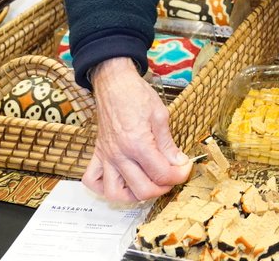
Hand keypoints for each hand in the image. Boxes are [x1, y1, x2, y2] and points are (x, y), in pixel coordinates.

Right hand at [82, 58, 191, 201]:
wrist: (113, 83)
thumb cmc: (137, 94)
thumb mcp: (160, 115)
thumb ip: (168, 144)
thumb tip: (179, 163)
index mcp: (138, 143)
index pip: (161, 173)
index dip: (179, 175)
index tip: (186, 168)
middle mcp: (119, 155)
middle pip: (143, 189)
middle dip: (163, 187)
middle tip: (172, 175)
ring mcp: (106, 157)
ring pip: (116, 194)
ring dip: (135, 194)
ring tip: (149, 183)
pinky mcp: (98, 154)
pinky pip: (93, 181)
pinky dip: (105, 188)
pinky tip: (122, 181)